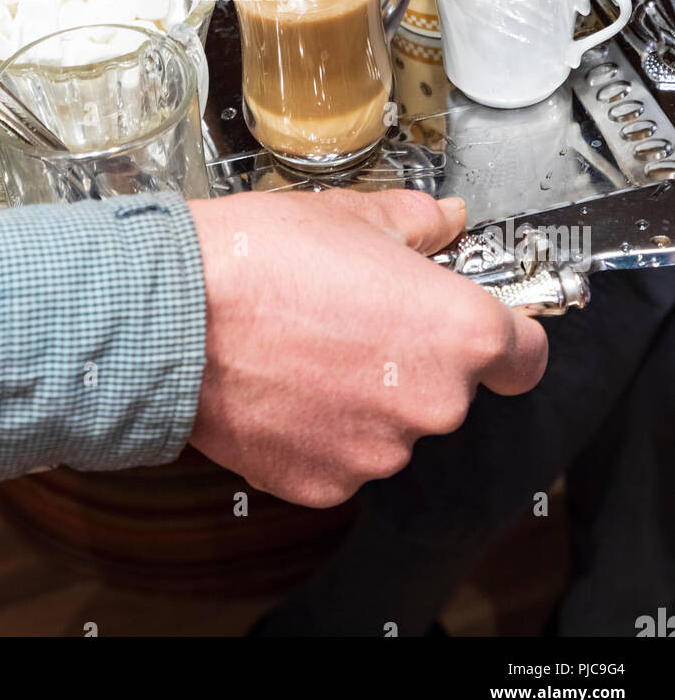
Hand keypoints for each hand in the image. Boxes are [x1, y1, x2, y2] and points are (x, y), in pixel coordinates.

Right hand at [188, 189, 547, 506]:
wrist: (173, 314)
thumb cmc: (260, 260)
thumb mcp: (353, 214)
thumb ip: (418, 223)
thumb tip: (445, 221)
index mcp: (457, 332)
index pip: (526, 355)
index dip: (506, 336)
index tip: (482, 325)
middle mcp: (432, 403)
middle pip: (451, 387)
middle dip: (415, 357)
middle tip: (359, 317)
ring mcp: (378, 452)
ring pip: (393, 424)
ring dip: (367, 396)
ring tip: (309, 347)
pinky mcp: (326, 484)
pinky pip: (342, 456)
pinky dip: (322, 429)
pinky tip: (285, 385)